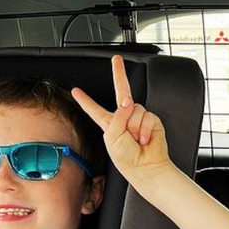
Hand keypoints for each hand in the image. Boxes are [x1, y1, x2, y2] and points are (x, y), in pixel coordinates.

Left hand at [72, 55, 170, 182]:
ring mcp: (138, 119)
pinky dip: (145, 129)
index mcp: (109, 124)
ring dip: (135, 126)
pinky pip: (147, 116)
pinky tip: (145, 139)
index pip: (94, 109)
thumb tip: (129, 102)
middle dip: (119, 74)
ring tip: (136, 139)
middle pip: (121, 91)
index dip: (85, 100)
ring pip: (135, 108)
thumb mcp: (112, 137)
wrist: (146, 168)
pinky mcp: (152, 121)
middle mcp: (124, 119)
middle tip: (117, 60)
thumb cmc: (127, 159)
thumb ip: (117, 117)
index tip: (76, 91)